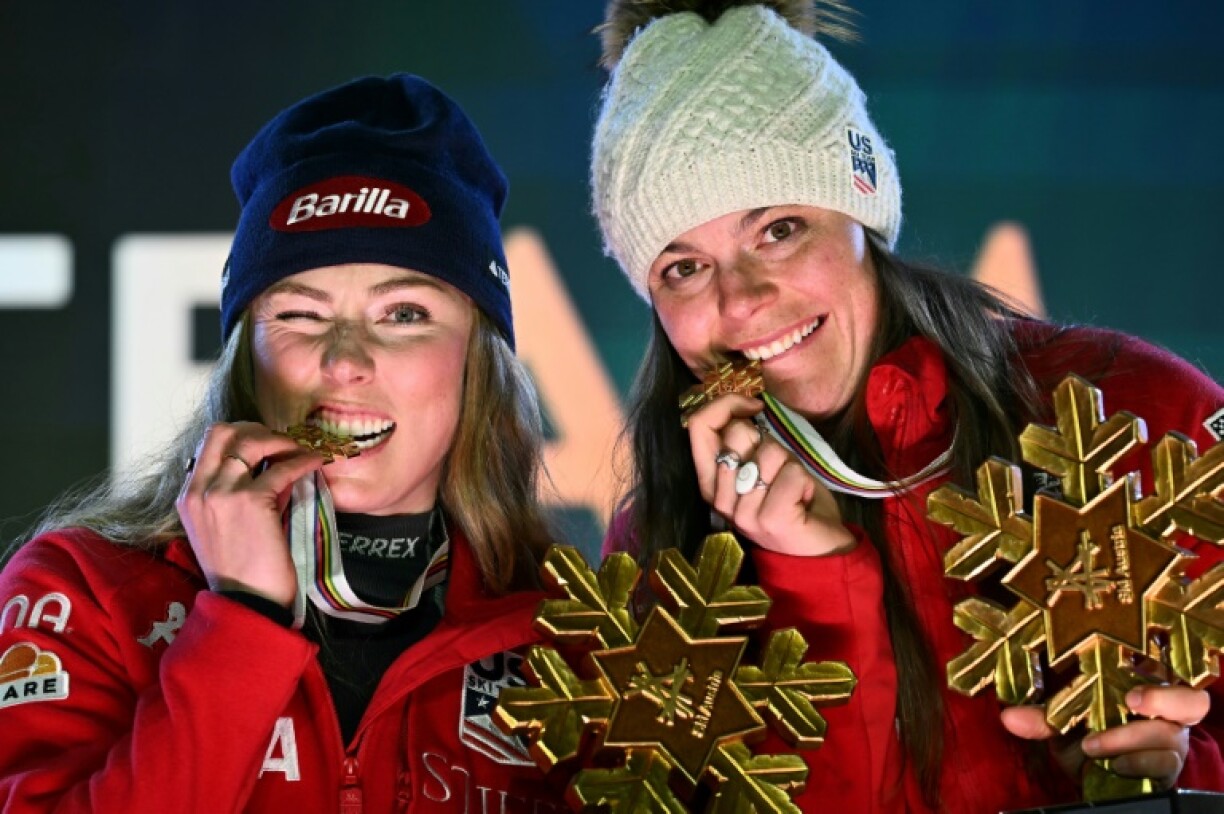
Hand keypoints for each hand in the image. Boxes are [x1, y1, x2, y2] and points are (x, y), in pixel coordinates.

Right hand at [176, 421, 325, 607]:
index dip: (240, 435)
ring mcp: (221, 493)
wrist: (246, 603)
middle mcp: (199, 490)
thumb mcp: (225, 528)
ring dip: (282, 441)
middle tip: (283, 441)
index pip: (208, 443)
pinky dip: (303, 460)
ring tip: (302, 450)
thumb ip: (239, 495)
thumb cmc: (242, 571)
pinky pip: (281, 468)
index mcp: (188, 497)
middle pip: (223, 431)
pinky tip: (317, 462)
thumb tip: (273, 470)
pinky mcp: (250, 501)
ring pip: (251, 441)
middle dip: (256, 428)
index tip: (265, 442)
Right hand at [686, 394, 855, 556]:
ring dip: (791, 465)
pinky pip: (792, 472)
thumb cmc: (791, 500)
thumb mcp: (762, 465)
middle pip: (737, 433)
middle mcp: (719, 500)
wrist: (819, 548)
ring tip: (791, 489)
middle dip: (768, 441)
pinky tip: (802, 500)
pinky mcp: (770, 519)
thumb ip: (744, 442)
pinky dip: (805, 480)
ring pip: (770, 451)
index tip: (753, 406)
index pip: (697, 426)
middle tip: (779, 472)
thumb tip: (743, 406)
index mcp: (710, 483)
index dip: (725, 404)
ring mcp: (742, 513)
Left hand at [1000, 685, 1209, 788]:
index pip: (1172, 666)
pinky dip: (1134, 763)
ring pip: (1170, 736)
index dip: (1160, 669)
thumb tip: (1009, 718)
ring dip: (1128, 739)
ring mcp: (1171, 739)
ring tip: (1092, 745)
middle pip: (1191, 701)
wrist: (1093, 768)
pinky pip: (1164, 765)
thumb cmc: (1083, 727)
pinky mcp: (1168, 767)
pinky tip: (1112, 764)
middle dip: (1164, 699)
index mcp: (1146, 681)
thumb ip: (1042, 717)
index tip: (1134, 686)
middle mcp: (1167, 709)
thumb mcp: (1063, 718)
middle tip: (1133, 701)